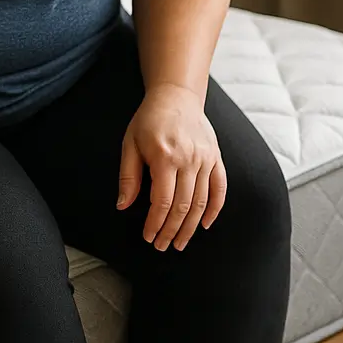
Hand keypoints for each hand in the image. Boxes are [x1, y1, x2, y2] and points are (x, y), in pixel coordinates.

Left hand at [115, 84, 226, 251]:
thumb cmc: (148, 120)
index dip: (155, 223)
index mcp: (164, 157)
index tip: (148, 236)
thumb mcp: (130, 144)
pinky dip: (214, 209)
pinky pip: (220, 188)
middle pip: (183, 206)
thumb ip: (128, 176)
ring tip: (179, 242)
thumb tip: (123, 205)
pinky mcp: (216, 158)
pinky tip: (205, 224)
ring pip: (201, 202)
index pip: (162, 201)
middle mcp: (189, 160)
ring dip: (191, 226)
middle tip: (162, 246)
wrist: (176, 96)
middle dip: (172, 231)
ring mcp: (205, 159)